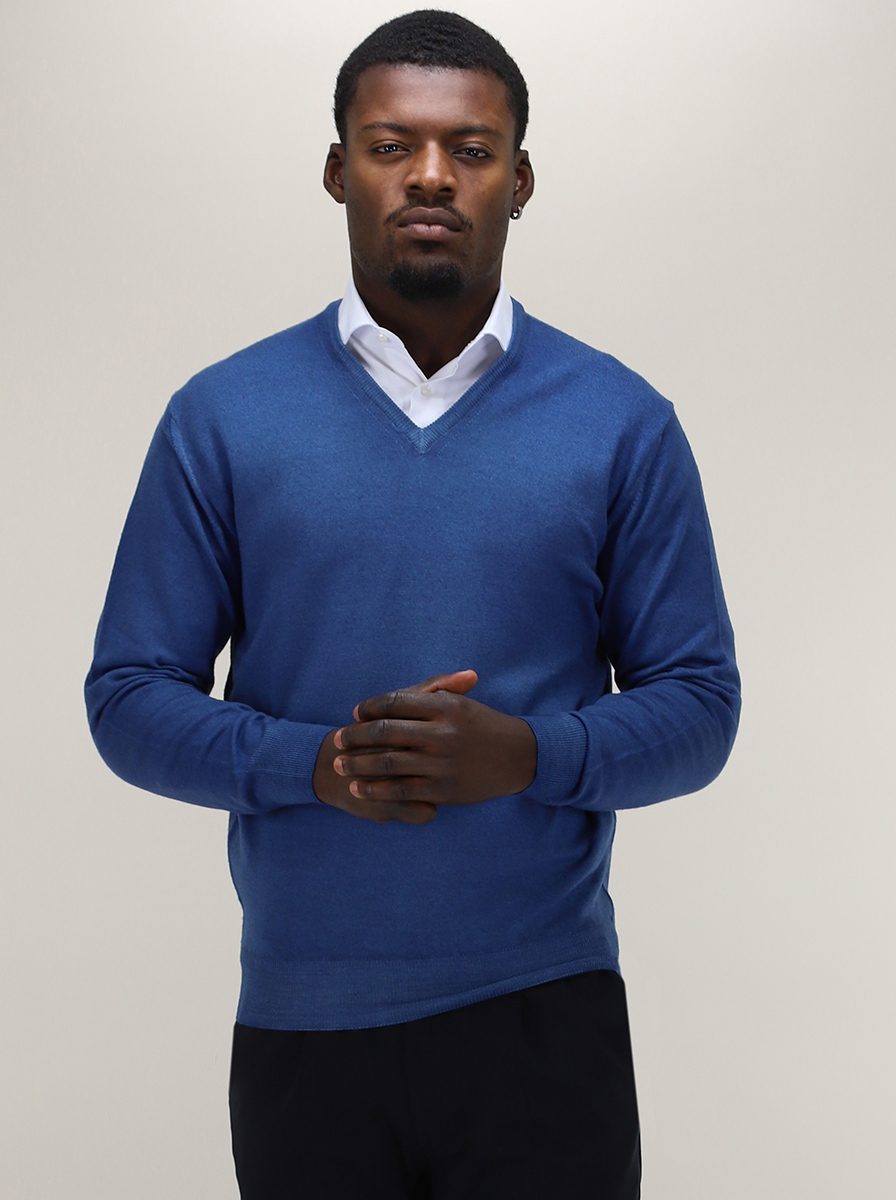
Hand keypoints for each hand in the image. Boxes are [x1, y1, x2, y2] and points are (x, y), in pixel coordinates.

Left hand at [330, 669, 536, 816]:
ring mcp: (441, 763)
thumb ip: (429, 692)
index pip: (394, 702)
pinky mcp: (443, 790)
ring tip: (340, 766)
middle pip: (384, 732)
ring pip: (387, 763)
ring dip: (357, 765)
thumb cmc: (484, 726)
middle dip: (354, 737)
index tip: (354, 713)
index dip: (369, 708)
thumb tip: (386, 701)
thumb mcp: (461, 702)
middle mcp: (442, 733)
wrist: (519, 756)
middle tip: (336, 741)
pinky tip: (359, 788)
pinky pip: (400, 790)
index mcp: (444, 707)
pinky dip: (375, 789)